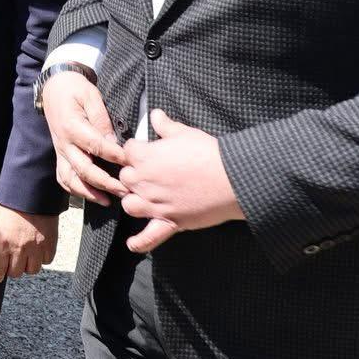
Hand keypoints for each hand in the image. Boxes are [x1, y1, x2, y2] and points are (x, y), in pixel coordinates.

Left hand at [0, 204, 58, 281]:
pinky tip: (38, 250)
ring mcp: (36, 247)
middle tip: (12, 262)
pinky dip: (42, 258)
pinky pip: (47, 261)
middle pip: (16, 273)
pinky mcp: (50, 244)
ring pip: (32, 270)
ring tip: (26, 256)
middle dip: (12, 269)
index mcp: (2, 243)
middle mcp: (19, 248)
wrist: (31, 192)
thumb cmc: (10, 204)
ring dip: (28, 265)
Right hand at [39, 68, 127, 204]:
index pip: (96, 146)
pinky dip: (76, 190)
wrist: (53, 88)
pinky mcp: (61, 155)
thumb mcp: (90, 95)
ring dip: (89, 193)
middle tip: (126, 190)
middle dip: (106, 183)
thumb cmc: (75, 90)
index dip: (114, 156)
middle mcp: (64, 143)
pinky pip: (64, 178)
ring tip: (108, 201)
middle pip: (84, 169)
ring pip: (71, 179)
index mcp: (72, 127)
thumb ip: (101, 119)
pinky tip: (93, 196)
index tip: (132, 162)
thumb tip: (113, 142)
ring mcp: (61, 152)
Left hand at [120, 110, 243, 253]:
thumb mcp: (185, 133)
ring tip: (145, 197)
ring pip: (129, 204)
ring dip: (134, 200)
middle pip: (125, 177)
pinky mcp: (170, 221)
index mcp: (144, 157)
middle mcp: (144, 181)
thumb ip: (165, 125)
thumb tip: (155, 114)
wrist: (233, 178)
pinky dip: (140, 242)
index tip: (146, 150)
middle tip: (152, 172)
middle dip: (135, 174)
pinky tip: (132, 244)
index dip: (137, 149)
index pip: (127, 150)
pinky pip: (149, 237)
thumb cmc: (210, 153)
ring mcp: (155, 204)